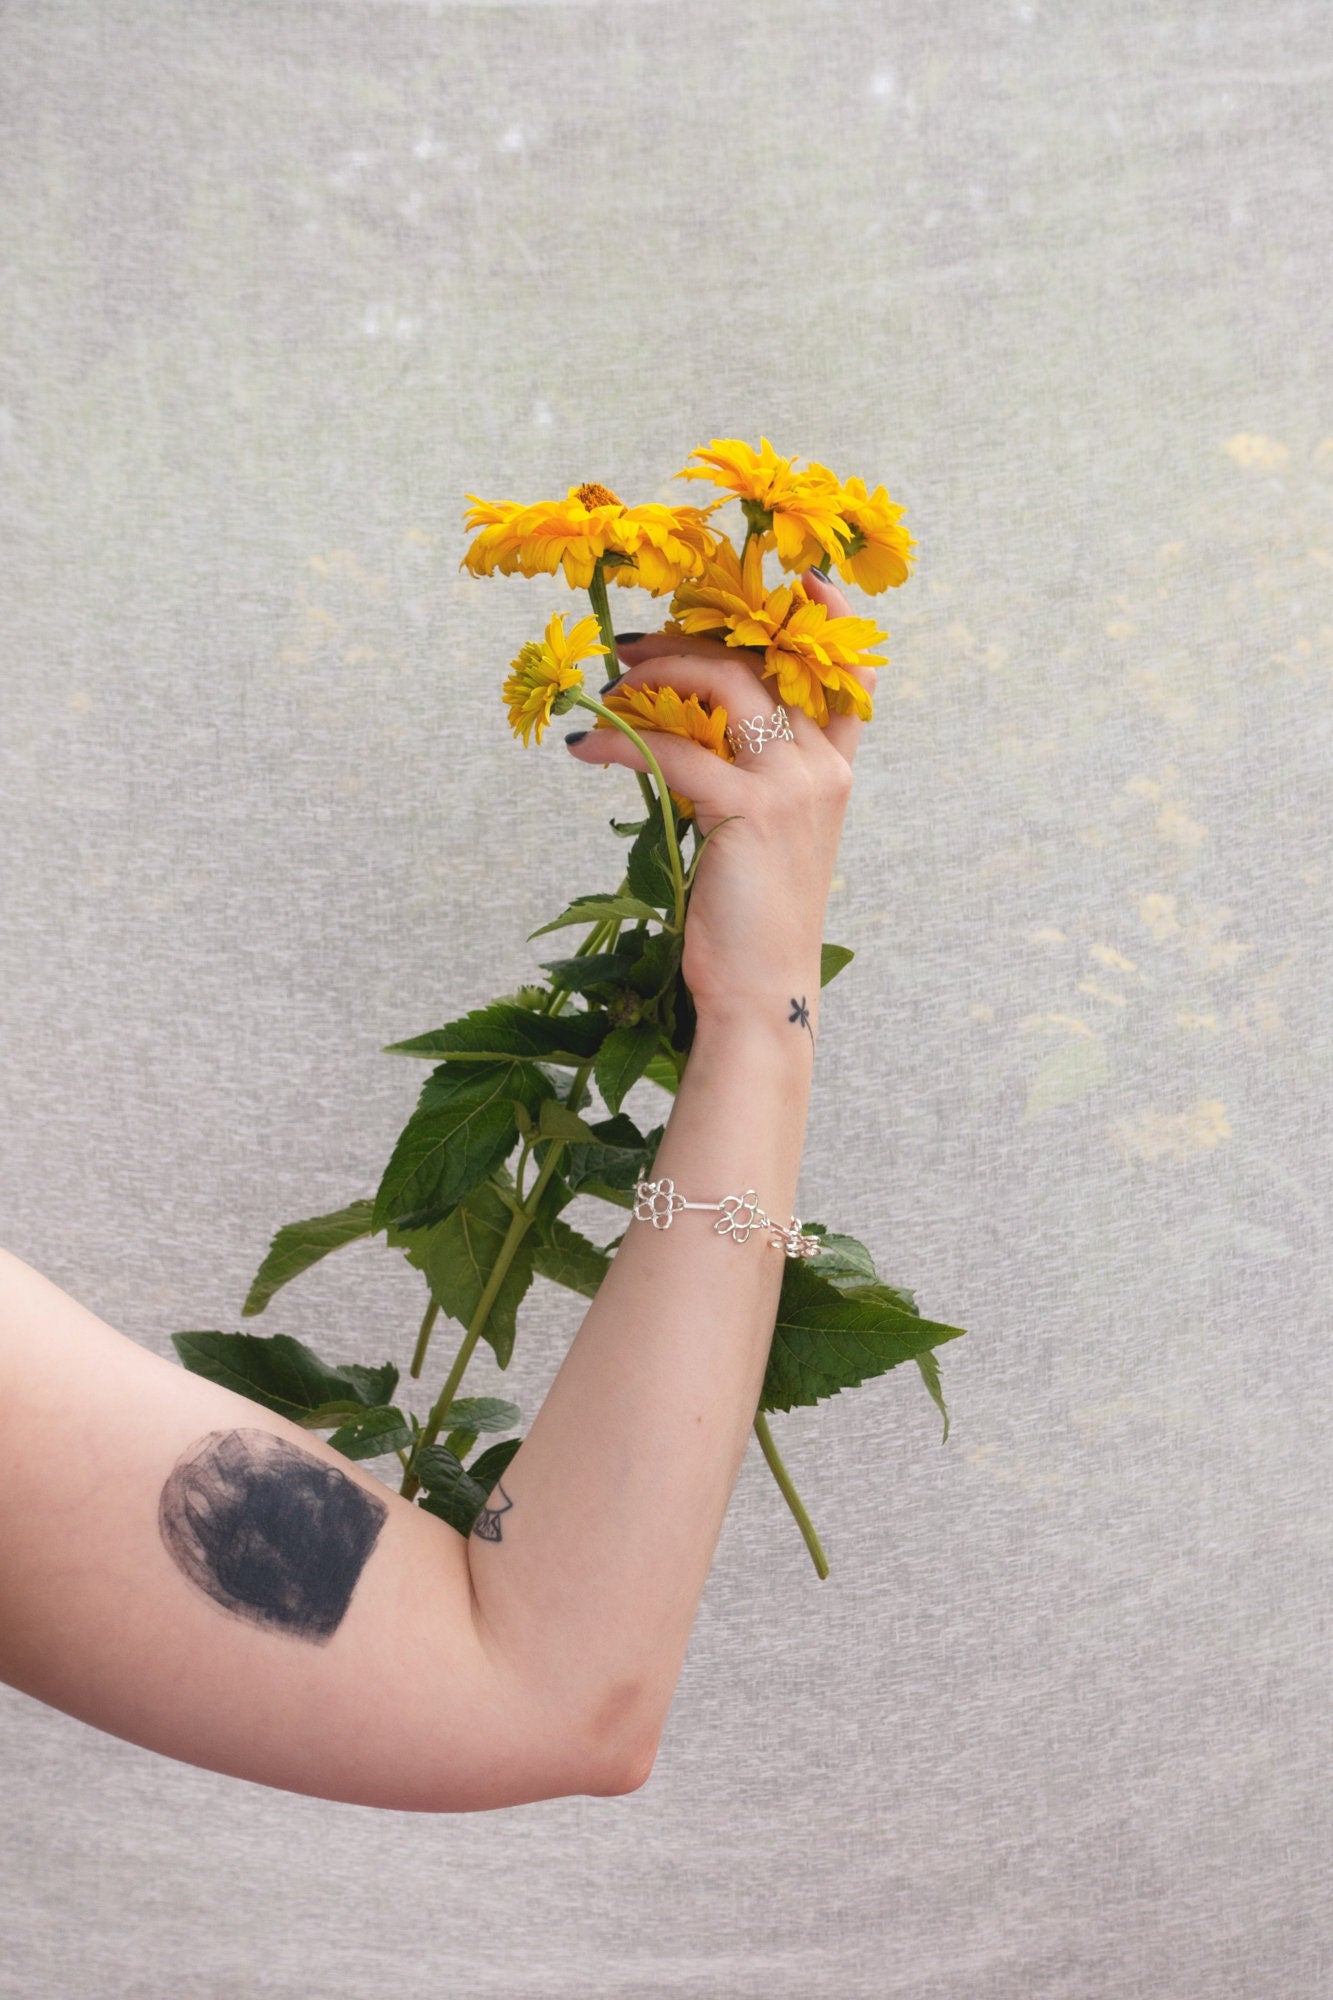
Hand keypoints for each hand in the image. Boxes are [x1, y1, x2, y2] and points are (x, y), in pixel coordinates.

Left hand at [564, 570, 871, 1035]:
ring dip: (656, 675)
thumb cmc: (754, 919)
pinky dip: (623, 744)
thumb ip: (750, 778)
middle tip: (630, 647)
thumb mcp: (764, 837)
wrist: (763, 990)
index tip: (797, 580)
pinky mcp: (750, 811)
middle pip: (765, 664)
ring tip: (607, 689)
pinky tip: (587, 752)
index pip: (851, 676)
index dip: (831, 619)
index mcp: (836, 770)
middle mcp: (825, 767)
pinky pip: (676, 750)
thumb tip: (687, 731)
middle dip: (692, 641)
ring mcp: (793, 786)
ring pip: (725, 687)